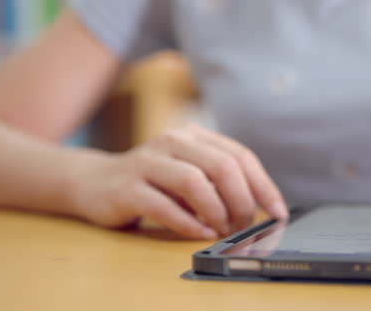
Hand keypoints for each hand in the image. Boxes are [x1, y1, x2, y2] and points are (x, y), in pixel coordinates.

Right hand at [69, 124, 287, 238]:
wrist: (92, 182)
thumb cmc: (152, 182)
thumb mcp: (188, 173)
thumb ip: (218, 183)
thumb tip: (259, 209)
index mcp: (194, 136)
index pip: (240, 156)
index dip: (263, 186)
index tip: (278, 212)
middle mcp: (172, 141)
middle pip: (222, 167)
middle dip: (242, 201)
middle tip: (246, 226)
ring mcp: (147, 162)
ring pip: (195, 182)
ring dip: (217, 211)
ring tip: (223, 230)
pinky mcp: (126, 188)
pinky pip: (164, 206)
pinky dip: (188, 224)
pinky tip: (201, 234)